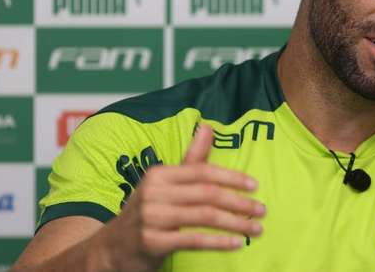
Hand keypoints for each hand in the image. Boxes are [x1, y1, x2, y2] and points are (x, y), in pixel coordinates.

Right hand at [100, 125, 264, 271]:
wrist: (112, 249)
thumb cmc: (148, 212)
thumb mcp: (165, 184)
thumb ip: (190, 159)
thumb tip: (208, 126)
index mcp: (159, 174)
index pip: (203, 171)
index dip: (232, 178)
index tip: (255, 186)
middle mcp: (153, 193)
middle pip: (207, 194)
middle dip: (239, 202)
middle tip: (262, 210)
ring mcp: (151, 217)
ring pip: (204, 216)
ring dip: (235, 223)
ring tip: (255, 229)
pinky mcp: (151, 242)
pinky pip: (193, 240)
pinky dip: (218, 242)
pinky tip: (236, 244)